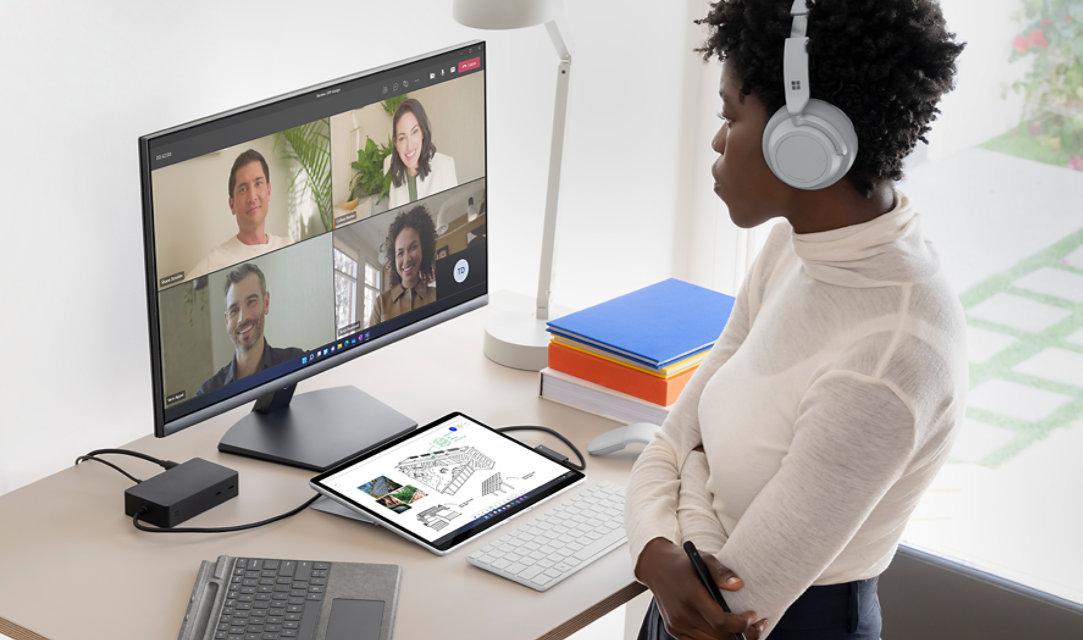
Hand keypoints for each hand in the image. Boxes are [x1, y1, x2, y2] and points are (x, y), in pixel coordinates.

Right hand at [635, 537, 764, 639]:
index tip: (753, 615)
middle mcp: (682, 614)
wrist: (655, 566)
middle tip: (759, 625)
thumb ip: (721, 573)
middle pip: (718, 637)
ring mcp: (677, 625)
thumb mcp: (704, 559)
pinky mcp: (674, 630)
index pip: (720, 621)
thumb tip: (740, 585)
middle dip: (744, 635)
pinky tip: (728, 632)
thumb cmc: (684, 562)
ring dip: (731, 639)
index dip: (741, 624)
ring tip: (746, 630)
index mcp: (690, 595)